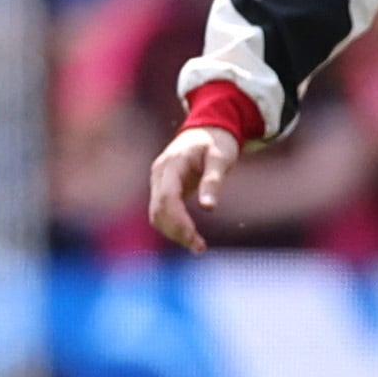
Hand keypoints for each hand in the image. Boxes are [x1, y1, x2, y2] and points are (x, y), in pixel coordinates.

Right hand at [145, 126, 238, 252]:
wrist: (207, 128)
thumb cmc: (217, 142)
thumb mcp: (221, 158)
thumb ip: (213, 181)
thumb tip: (209, 208)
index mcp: (172, 164)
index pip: (167, 197)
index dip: (178, 220)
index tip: (194, 237)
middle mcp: (159, 174)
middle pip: (158, 210)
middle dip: (176, 231)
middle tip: (200, 248)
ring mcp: (158, 181)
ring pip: (156, 214)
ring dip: (173, 232)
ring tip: (197, 246)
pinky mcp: (163, 188)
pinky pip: (161, 211)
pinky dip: (172, 226)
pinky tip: (189, 236)